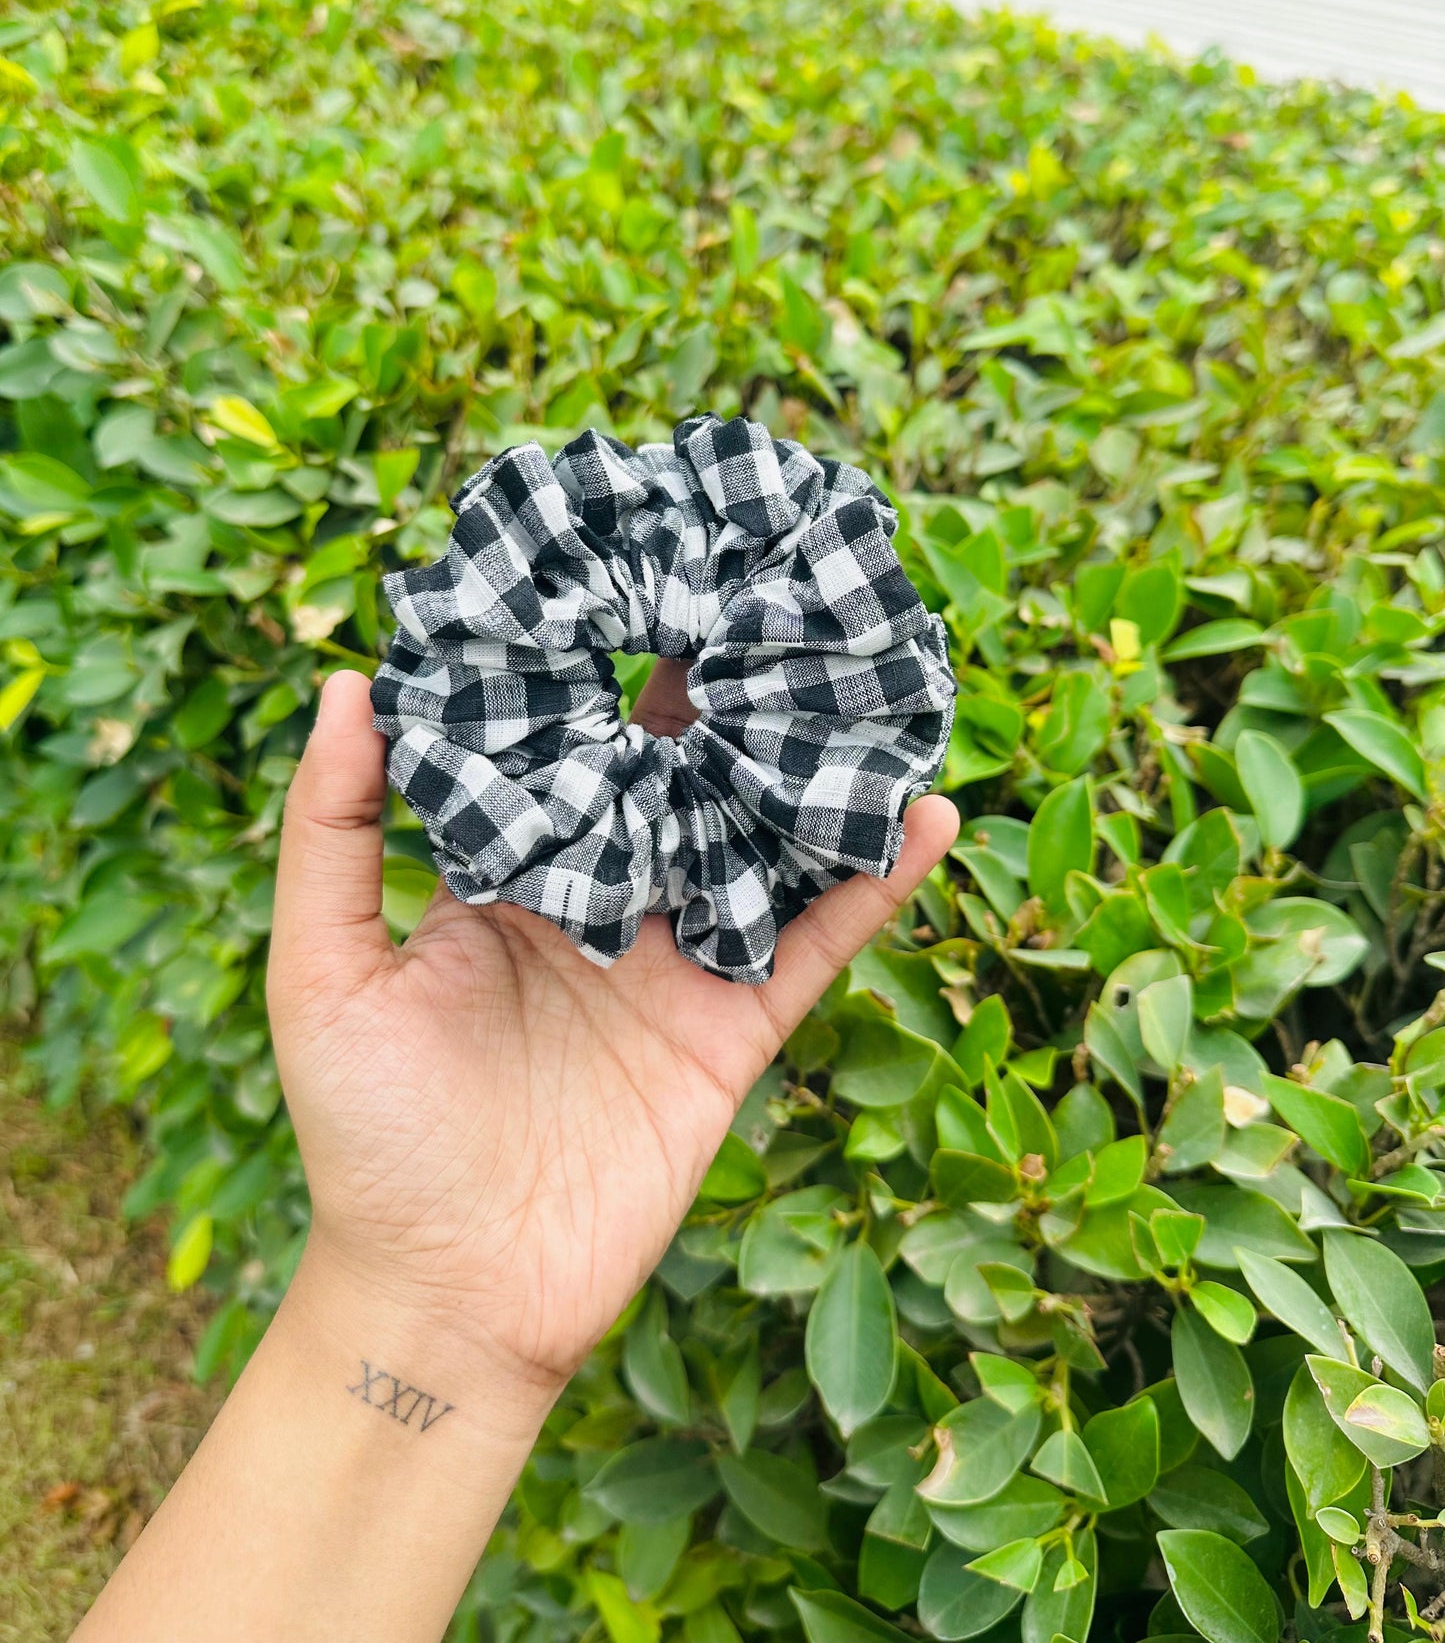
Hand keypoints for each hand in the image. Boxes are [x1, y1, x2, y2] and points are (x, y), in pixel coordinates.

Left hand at [268, 664, 957, 1409]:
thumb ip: (335, 832)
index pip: (565, 746)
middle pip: (677, 778)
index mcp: (510, 874)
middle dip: (719, 695)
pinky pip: (813, 944)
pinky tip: (923, 814)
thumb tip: (347, 683)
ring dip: (810, 770)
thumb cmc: (366, 1133)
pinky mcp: (733, 1032)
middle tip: (767, 593)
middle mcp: (602, 902)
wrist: (447, 1294)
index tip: (628, 570)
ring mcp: (674, 964)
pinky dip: (872, 885)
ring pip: (758, 844)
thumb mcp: (321, 971)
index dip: (593, 667)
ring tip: (865, 676)